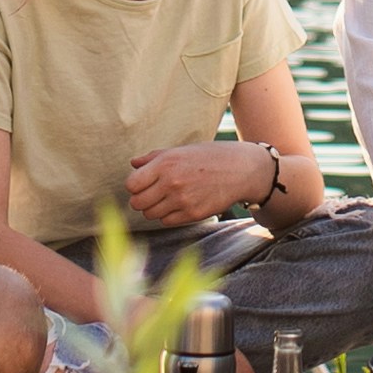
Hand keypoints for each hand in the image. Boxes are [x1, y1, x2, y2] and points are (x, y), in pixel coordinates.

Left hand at [120, 140, 272, 228]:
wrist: (241, 170)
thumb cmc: (210, 157)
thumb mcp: (181, 151)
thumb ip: (154, 158)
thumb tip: (133, 164)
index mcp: (165, 163)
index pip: (131, 185)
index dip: (135, 186)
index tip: (143, 183)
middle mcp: (171, 182)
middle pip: (137, 203)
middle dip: (142, 200)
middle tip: (153, 194)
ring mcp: (182, 201)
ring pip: (150, 215)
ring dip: (155, 208)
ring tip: (168, 198)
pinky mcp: (192, 215)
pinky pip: (167, 221)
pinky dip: (169, 216)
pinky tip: (180, 204)